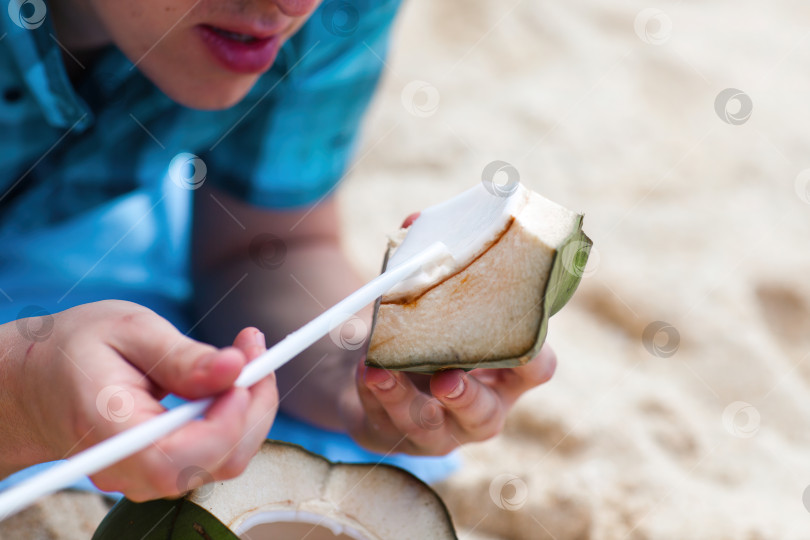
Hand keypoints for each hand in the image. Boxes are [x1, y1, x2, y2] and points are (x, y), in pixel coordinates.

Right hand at [3, 300, 276, 500]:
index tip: (244, 372)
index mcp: (110, 433)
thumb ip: (181, 355)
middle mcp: (131, 468)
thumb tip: (236, 367)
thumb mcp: (127, 330)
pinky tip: (234, 378)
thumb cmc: (75, 349)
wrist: (35, 382)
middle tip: (256, 348)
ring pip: (225, 459)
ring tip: (248, 354)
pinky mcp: (167, 466)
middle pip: (216, 462)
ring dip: (251, 408)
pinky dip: (237, 414)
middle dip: (253, 406)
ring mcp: (149, 474)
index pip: (178, 458)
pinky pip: (216, 452)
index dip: (225, 422)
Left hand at [338, 213, 557, 455]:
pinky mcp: (392, 435)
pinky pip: (383, 423)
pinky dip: (373, 394)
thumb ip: (428, 260)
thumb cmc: (423, 328)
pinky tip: (365, 371)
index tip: (520, 337)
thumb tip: (415, 221)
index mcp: (501, 374)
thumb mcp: (431, 298)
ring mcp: (435, 430)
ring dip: (405, 400)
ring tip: (381, 372)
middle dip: (467, 400)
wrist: (374, 365)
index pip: (535, 369)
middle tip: (446, 380)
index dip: (534, 357)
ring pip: (428, 428)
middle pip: (485, 416)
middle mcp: (476, 408)